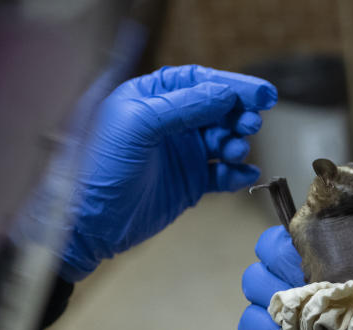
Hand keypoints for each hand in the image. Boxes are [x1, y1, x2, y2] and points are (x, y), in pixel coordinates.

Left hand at [60, 65, 276, 280]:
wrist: (90, 224)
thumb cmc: (99, 169)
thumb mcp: (138, 125)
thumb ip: (182, 106)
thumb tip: (225, 95)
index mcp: (151, 98)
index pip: (199, 81)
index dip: (232, 85)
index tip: (262, 94)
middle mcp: (169, 122)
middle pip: (217, 109)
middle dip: (238, 114)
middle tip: (250, 124)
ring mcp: (181, 153)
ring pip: (223, 140)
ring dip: (236, 144)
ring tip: (234, 152)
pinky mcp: (190, 183)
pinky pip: (222, 173)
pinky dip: (236, 173)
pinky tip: (243, 174)